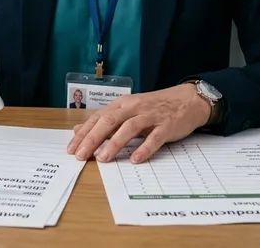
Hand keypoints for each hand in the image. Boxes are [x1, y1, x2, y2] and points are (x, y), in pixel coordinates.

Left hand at [67, 83, 210, 163]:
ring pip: (129, 128)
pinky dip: (144, 149)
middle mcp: (134, 108)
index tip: (72, 148)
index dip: (84, 133)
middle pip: (109, 122)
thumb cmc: (155, 107)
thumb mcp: (128, 110)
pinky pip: (154, 138)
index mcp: (122, 104)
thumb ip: (106, 121)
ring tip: (103, 159)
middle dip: (93, 139)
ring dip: (114, 143)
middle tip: (81, 155)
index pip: (98, 118)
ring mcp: (151, 116)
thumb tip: (79, 130)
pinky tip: (135, 160)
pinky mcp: (167, 126)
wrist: (188, 100)